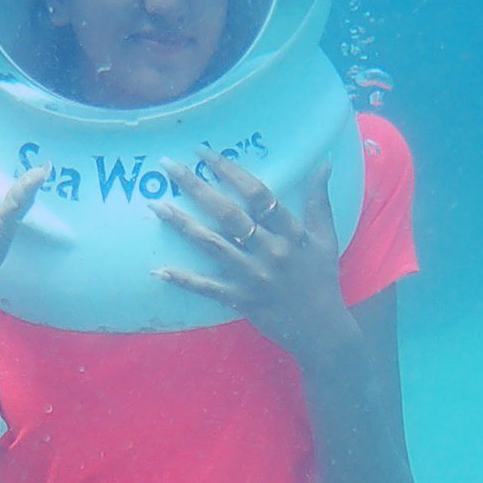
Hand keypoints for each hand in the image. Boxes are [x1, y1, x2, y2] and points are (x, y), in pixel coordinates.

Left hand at [151, 150, 352, 366]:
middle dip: (196, 187)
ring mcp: (253, 276)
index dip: (230, 170)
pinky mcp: (241, 299)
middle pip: (228, 214)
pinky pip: (208, 288)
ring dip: (182, 225)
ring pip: (212, 245)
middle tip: (168, 166)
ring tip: (155, 205)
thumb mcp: (326, 237)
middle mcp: (270, 250)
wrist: (322, 329)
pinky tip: (159, 270)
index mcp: (291, 232)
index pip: (257, 194)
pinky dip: (183, 280)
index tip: (204, 153)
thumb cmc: (323, 278)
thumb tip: (325, 162)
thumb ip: (320, 199)